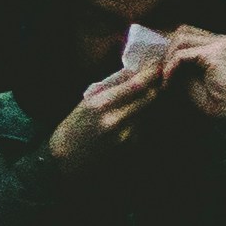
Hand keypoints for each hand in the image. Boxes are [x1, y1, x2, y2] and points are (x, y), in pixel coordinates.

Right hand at [47, 24, 225, 165]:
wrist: (65, 161)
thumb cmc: (74, 127)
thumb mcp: (87, 101)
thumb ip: (113, 84)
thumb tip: (137, 67)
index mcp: (101, 104)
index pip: (138, 84)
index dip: (153, 72)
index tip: (158, 65)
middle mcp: (115, 119)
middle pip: (152, 96)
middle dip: (158, 85)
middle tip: (160, 77)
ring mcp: (125, 135)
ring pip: (152, 110)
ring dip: (155, 100)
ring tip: (150, 94)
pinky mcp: (132, 146)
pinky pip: (148, 124)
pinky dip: (148, 116)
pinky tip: (140, 114)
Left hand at [165, 24, 225, 124]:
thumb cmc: (212, 99)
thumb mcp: (193, 75)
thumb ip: (181, 61)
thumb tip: (159, 54)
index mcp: (222, 43)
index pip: (190, 32)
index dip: (171, 47)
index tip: (159, 65)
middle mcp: (225, 39)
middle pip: (183, 31)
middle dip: (167, 51)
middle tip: (160, 72)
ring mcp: (222, 44)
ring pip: (180, 40)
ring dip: (167, 60)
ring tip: (165, 79)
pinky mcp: (215, 54)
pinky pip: (181, 56)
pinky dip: (170, 69)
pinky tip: (168, 84)